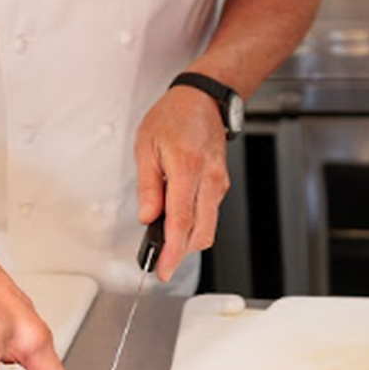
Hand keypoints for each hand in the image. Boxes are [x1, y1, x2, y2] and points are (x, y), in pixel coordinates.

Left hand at [134, 85, 230, 282]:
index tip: (163, 269)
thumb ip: (148, 186)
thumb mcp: (147, 146)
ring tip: (165, 239)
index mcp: (187, 169)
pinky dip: (194, 224)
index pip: (180, 222)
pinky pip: (210, 213)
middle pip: (200, 233)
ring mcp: (219, 183)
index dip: (172, 252)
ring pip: (207, 227)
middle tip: (160, 259)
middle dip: (180, 252)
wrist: (204, 100)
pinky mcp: (221, 184)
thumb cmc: (174, 116)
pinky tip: (178, 219)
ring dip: (187, 239)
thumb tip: (147, 216)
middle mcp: (209, 180)